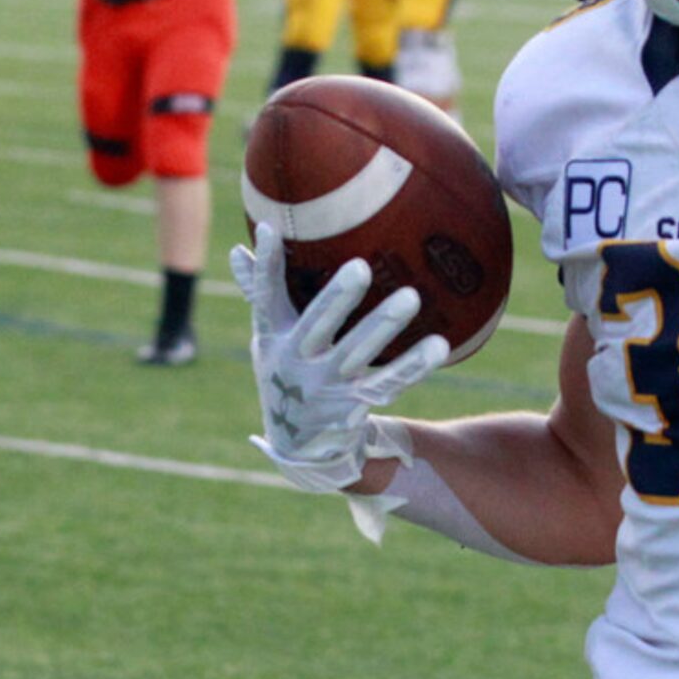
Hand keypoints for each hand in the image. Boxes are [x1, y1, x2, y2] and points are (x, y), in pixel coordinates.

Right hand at [230, 221, 448, 491]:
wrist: (300, 446)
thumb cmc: (286, 373)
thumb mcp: (268, 339)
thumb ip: (260, 294)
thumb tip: (240, 248)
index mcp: (275, 340)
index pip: (265, 299)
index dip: (267, 268)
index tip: (274, 231)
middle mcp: (298, 363)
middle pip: (318, 326)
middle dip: (337, 298)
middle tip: (361, 266)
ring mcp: (329, 385)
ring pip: (359, 352)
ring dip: (384, 325)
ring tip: (411, 297)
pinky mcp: (358, 403)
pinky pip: (390, 381)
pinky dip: (414, 365)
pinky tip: (438, 345)